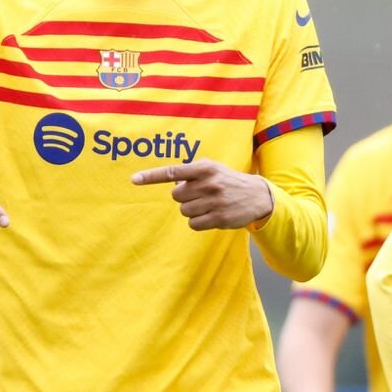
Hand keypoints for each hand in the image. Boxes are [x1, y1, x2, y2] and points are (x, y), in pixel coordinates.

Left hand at [130, 159, 273, 229]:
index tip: (134, 180)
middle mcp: (208, 183)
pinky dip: (198, 221)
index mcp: (204, 168)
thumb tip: (171, 180)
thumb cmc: (228, 180)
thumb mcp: (212, 168)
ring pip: (184, 211)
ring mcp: (214, 202)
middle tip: (201, 194)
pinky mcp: (219, 218)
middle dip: (185, 196)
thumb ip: (191, 171)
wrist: (258, 196)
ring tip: (208, 204)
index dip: (151, 176)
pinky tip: (211, 215)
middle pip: (176, 195)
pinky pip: (193, 224)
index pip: (172, 171)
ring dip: (192, 209)